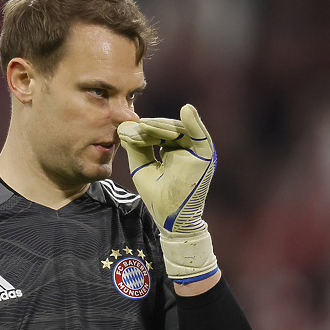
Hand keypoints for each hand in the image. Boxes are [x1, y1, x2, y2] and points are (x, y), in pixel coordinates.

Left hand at [118, 104, 217, 282]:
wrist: (169, 219)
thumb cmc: (157, 197)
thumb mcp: (142, 167)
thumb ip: (136, 147)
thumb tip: (125, 127)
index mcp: (173, 151)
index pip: (159, 134)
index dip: (144, 131)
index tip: (127, 131)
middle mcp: (186, 150)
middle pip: (170, 129)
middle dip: (152, 127)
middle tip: (135, 127)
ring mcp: (196, 153)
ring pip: (181, 130)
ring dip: (163, 126)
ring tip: (145, 126)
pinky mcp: (205, 157)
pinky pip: (201, 137)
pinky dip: (195, 123)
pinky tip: (186, 111)